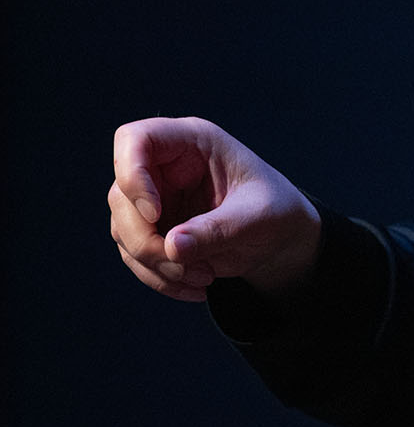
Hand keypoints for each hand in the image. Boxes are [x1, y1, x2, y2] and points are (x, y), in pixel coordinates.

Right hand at [107, 117, 322, 302]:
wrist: (280, 237)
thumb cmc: (276, 211)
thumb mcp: (259, 218)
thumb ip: (218, 229)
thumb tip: (171, 248)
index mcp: (193, 141)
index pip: (136, 139)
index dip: (133, 176)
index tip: (156, 213)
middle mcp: (165, 166)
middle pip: (121, 196)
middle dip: (147, 241)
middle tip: (186, 265)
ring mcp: (153, 197)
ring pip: (122, 230)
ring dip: (156, 264)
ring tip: (204, 277)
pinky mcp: (151, 228)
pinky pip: (134, 255)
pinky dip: (159, 277)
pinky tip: (195, 288)